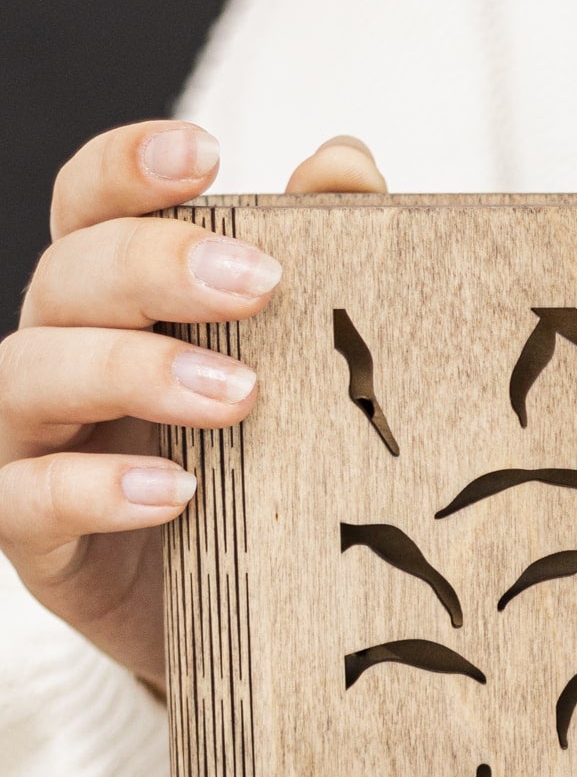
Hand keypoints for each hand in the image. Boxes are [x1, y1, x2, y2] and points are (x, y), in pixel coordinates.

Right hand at [0, 122, 384, 689]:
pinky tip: (173, 490)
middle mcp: (62, 356)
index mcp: (118, 303)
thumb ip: (326, 267)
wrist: (255, 623)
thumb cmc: (272, 475)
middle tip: (260, 284)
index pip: (93, 209)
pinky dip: (93, 487)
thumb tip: (345, 160)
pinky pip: (25, 499)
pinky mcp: (37, 540)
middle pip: (67, 276)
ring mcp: (34, 445)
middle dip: (155, 267)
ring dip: (131, 371)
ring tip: (238, 397)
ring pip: (31, 375)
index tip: (206, 153)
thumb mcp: (308, 376)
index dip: (129, 169)